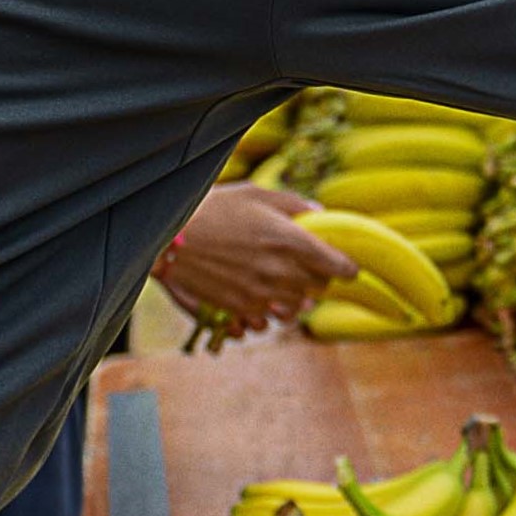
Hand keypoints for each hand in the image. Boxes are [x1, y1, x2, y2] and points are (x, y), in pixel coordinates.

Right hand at [156, 183, 355, 335]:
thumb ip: (294, 205)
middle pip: (318, 289)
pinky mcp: (237, 308)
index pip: (338, 266)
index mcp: (293, 241)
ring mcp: (259, 294)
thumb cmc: (214, 208)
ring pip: (295, 309)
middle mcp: (281, 272)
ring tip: (287, 289)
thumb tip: (319, 213)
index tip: (348, 267)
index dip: (347, 268)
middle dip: (319, 281)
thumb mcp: (257, 194)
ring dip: (296, 300)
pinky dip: (267, 314)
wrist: (167, 236)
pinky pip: (265, 321)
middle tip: (311, 271)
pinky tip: (260, 300)